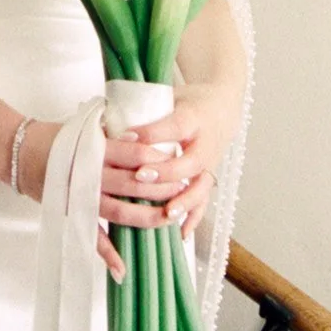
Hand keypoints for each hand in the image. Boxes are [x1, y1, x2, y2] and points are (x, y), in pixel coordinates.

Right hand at [16, 116, 190, 284]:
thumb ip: (114, 137)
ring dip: (145, 219)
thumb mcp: (87, 130)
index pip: (134, 154)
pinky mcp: (71, 215)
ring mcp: (80, 198)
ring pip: (118, 212)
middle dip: (160, 190)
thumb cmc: (59, 139)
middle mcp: (89, 174)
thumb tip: (143, 141)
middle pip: (132, 184)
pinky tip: (122, 269)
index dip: (158, 160)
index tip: (176, 162)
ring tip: (167, 220)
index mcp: (95, 149)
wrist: (21, 153)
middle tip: (181, 190)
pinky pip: (91, 237)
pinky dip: (106, 254)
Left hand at [102, 82, 241, 263]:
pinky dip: (194, 218)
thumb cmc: (186, 102)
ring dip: (183, 201)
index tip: (126, 137)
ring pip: (200, 186)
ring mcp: (210, 163)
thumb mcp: (169, 96)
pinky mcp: (209, 177)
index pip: (174, 126)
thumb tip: (108, 120)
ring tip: (166, 213)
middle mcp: (205, 143)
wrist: (221, 108)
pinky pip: (204, 201)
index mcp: (194, 117)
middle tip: (140, 177)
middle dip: (165, 172)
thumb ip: (143, 108)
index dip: (151, 133)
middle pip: (189, 161)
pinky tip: (181, 234)